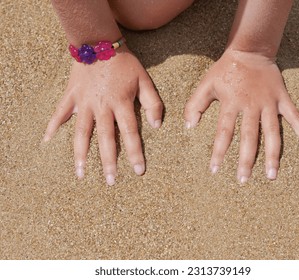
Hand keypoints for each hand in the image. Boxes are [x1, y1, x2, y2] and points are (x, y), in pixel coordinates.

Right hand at [43, 47, 162, 184]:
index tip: (138, 171)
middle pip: (106, 140)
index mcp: (121, 104)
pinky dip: (53, 126)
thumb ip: (152, 103)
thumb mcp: (144, 80)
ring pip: (82, 133)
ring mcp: (84, 103)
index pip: (131, 134)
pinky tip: (47, 141)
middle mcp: (102, 107)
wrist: (100, 42)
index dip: (136, 154)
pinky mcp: (71, 96)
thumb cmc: (124, 63)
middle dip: (108, 162)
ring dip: (81, 154)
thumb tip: (156, 126)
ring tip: (80, 174)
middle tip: (109, 182)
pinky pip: (60, 113)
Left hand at [184, 49, 298, 182]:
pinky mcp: (282, 98)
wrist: (249, 51)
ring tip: (272, 175)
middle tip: (243, 180)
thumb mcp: (206, 84)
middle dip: (246, 160)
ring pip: (272, 133)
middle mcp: (251, 105)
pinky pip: (295, 117)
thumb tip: (188, 126)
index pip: (224, 132)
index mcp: (232, 103)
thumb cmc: (225, 70)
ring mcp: (269, 103)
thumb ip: (195, 104)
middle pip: (249, 137)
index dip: (218, 152)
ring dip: (272, 155)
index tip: (214, 170)